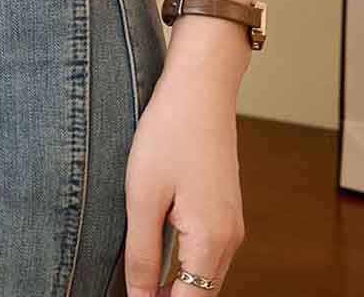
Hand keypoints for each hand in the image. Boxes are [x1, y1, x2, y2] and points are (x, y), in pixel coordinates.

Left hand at [124, 51, 245, 295]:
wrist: (201, 88)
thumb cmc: (169, 133)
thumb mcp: (143, 195)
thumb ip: (143, 253)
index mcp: (211, 241)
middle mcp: (230, 239)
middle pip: (201, 294)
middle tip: (132, 295)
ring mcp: (232, 224)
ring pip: (207, 277)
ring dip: (178, 288)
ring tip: (142, 287)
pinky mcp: (226, 209)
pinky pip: (209, 254)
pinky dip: (187, 267)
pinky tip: (161, 261)